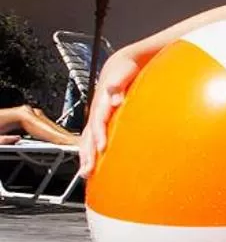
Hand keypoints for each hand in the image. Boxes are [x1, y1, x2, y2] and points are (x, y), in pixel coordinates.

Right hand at [78, 49, 142, 175]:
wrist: (119, 67)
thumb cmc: (124, 71)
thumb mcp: (124, 72)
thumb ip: (119, 83)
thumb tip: (114, 99)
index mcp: (102, 101)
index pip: (99, 120)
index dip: (100, 134)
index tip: (102, 147)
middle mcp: (97, 112)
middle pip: (89, 135)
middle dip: (88, 153)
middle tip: (88, 170)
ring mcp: (96, 118)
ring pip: (87, 140)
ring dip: (86, 157)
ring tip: (85, 173)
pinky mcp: (100, 124)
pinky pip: (91, 140)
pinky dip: (90, 154)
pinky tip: (92, 168)